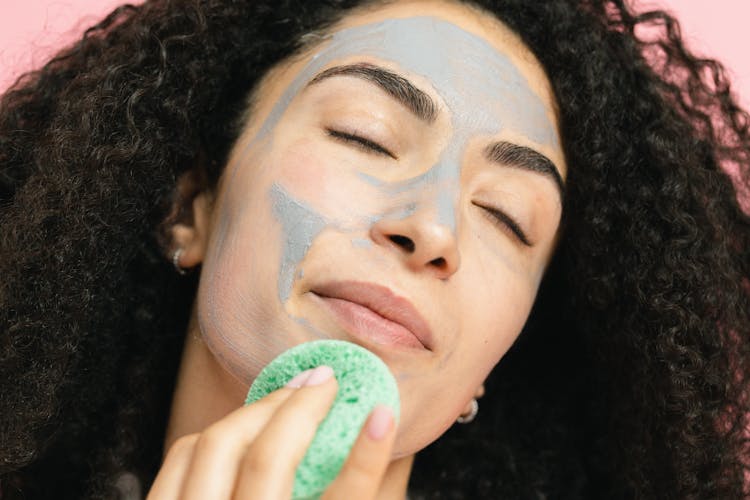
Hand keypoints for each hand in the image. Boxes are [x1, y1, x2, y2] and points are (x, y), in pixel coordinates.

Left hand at [147, 366, 396, 499]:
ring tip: (288, 395)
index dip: (367, 457)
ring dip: (256, 410)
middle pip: (267, 462)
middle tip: (326, 381)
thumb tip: (369, 447)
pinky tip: (242, 424)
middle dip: (300, 408)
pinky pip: (179, 457)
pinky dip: (214, 432)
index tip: (383, 413)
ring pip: (214, 447)